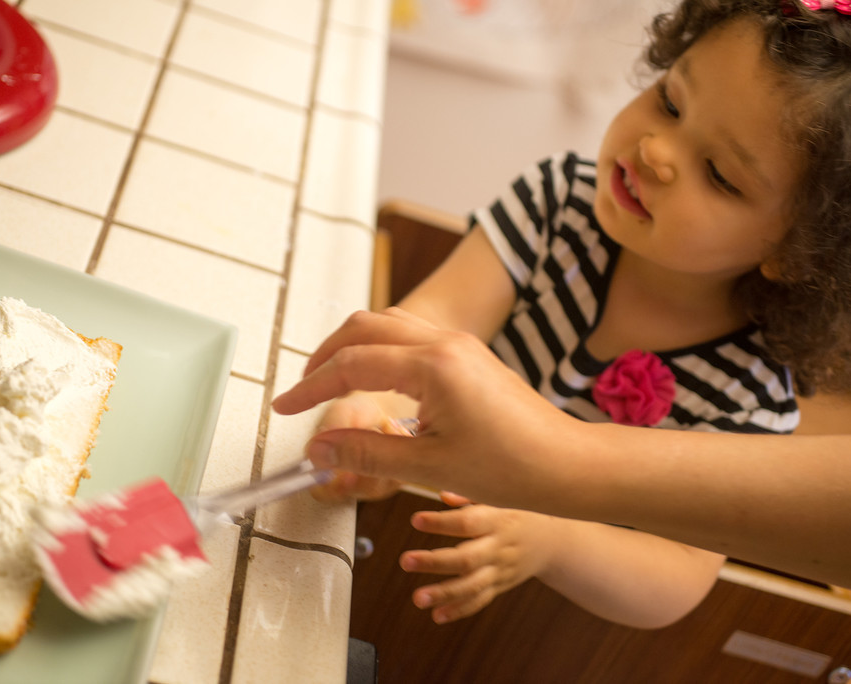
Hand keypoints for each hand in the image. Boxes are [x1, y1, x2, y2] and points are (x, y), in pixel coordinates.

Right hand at [273, 308, 583, 510]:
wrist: (566, 464)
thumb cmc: (511, 467)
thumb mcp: (426, 466)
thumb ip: (365, 452)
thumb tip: (318, 449)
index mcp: (432, 366)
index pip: (351, 365)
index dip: (311, 388)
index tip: (284, 407)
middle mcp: (444, 343)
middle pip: (364, 327)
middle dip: (325, 355)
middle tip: (302, 389)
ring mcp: (459, 344)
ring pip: (388, 323)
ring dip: (353, 346)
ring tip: (330, 379)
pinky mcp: (467, 354)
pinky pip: (411, 334)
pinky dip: (380, 348)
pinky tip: (373, 378)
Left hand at [400, 493, 558, 623]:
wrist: (552, 540)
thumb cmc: (519, 510)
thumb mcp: (501, 496)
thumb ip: (471, 495)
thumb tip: (443, 494)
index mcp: (497, 520)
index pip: (468, 522)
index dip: (442, 522)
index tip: (416, 520)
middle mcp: (498, 548)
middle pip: (466, 558)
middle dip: (435, 562)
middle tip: (405, 561)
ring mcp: (499, 570)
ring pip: (471, 586)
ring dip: (444, 593)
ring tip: (418, 598)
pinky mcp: (499, 586)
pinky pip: (479, 600)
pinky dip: (459, 610)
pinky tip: (436, 615)